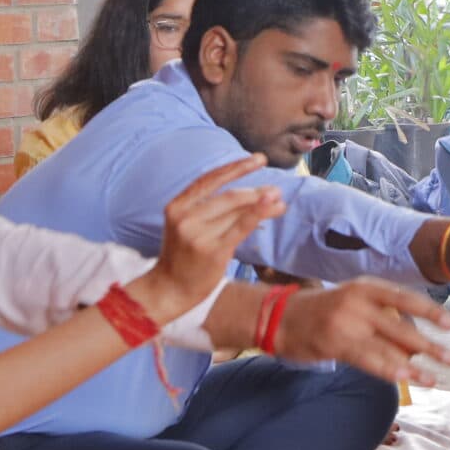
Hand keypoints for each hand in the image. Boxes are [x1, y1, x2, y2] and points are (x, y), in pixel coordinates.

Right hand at [141, 155, 282, 317]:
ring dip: (262, 204)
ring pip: (237, 212)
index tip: (259, 159)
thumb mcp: (187, 226)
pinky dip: (258, 214)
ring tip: (280, 202)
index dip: (237, 167)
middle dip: (256, 191)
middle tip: (276, 190)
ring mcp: (198, 234)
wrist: (170, 289)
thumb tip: (250, 193)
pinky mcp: (213, 251)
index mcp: (177, 206)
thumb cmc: (183, 257)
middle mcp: (185, 217)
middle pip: (228, 196)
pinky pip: (240, 227)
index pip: (211, 179)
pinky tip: (273, 207)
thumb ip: (209, 208)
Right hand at [272, 278, 449, 386]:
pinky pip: (369, 360)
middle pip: (402, 327)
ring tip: (434, 378)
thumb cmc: (321, 311)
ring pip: (388, 348)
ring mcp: (346, 324)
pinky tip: (406, 379)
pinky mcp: (336, 345)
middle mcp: (358, 303)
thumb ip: (380, 313)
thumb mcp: (351, 300)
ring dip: (414, 366)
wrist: (278, 317)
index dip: (430, 312)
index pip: (405, 298)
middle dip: (429, 345)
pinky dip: (390, 371)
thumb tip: (414, 338)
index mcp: (365, 287)